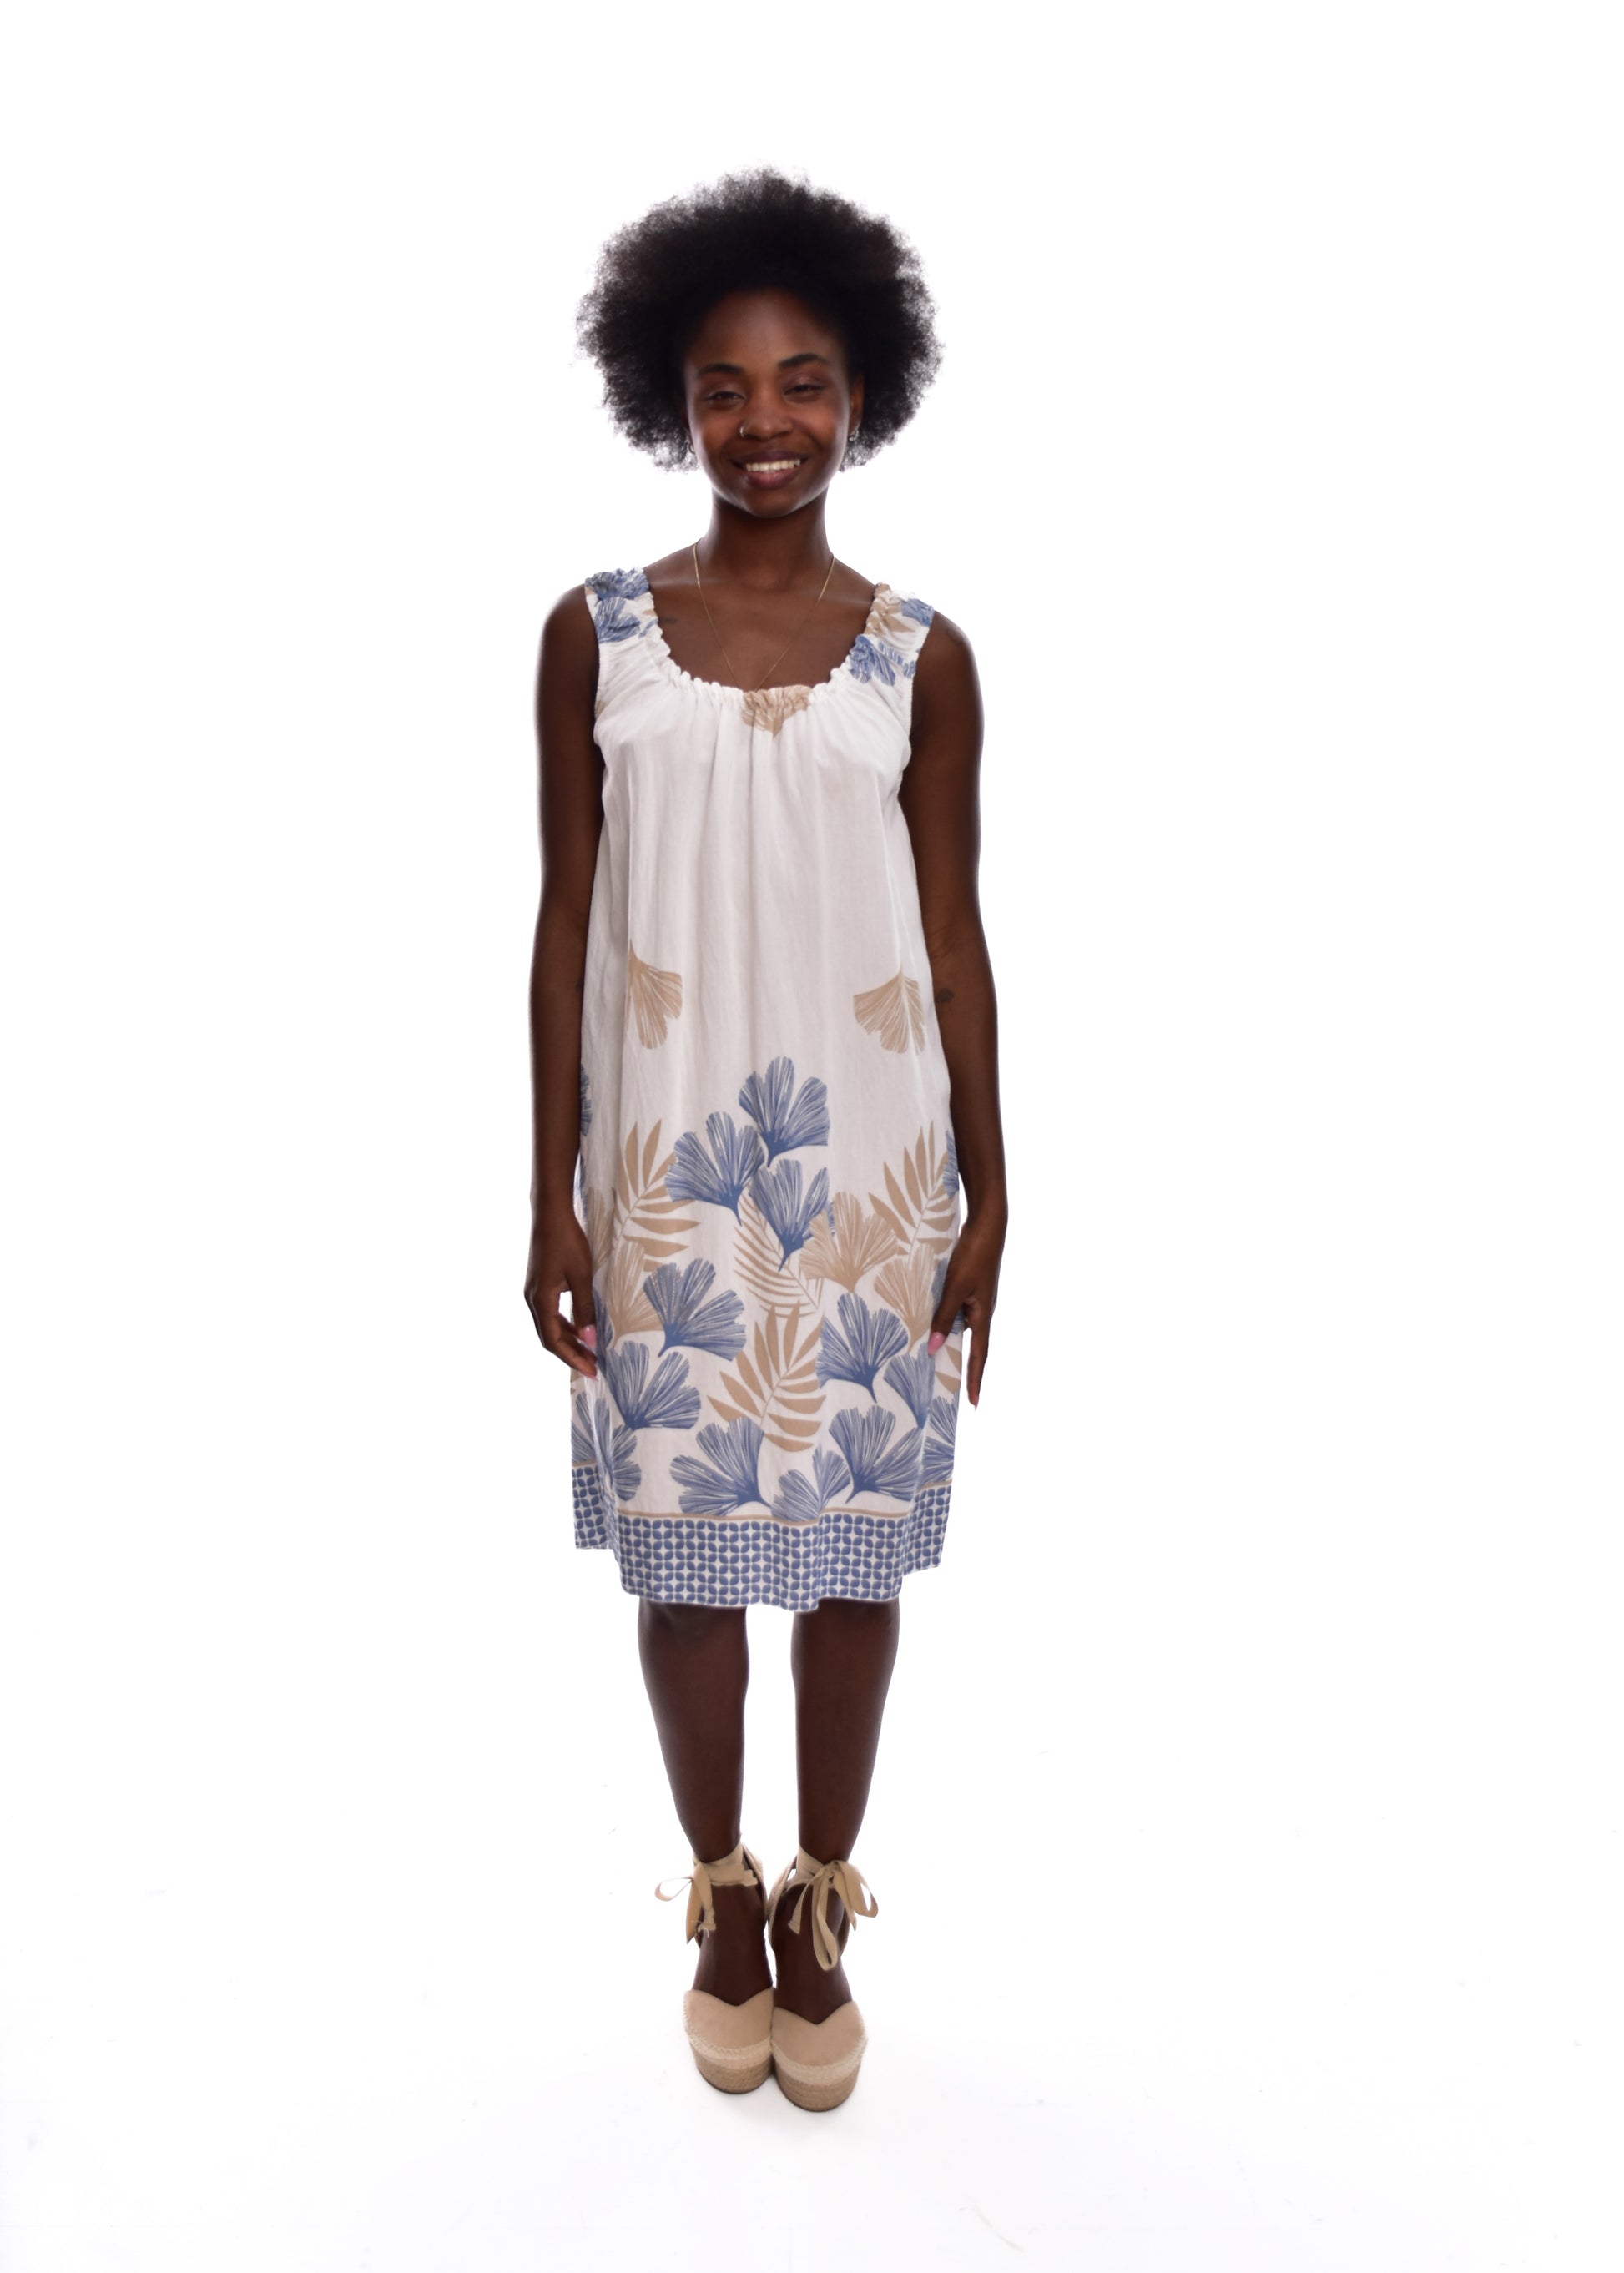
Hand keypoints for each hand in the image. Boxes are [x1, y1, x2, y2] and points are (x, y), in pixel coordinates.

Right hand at [523, 1209, 598, 1376]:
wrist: (550, 1215)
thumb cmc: (567, 1241)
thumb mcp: (582, 1276)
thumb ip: (585, 1309)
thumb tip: (590, 1340)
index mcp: (540, 1301)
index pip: (554, 1341)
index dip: (573, 1358)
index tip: (592, 1371)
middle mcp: (532, 1301)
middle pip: (549, 1338)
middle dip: (571, 1354)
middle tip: (593, 1367)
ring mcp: (533, 1293)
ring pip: (548, 1327)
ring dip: (568, 1341)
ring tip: (589, 1352)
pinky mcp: (538, 1286)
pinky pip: (549, 1314)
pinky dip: (564, 1326)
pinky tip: (580, 1328)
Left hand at [926, 1206, 1004, 1406]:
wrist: (988, 1225)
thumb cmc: (973, 1256)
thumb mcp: (955, 1287)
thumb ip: (944, 1316)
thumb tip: (935, 1348)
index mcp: (983, 1316)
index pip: (979, 1356)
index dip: (975, 1379)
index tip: (973, 1402)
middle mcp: (983, 1312)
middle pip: (974, 1347)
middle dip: (966, 1369)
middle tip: (956, 1390)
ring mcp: (979, 1300)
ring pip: (965, 1329)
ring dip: (955, 1344)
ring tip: (940, 1362)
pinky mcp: (973, 1287)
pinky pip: (961, 1313)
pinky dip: (950, 1323)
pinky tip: (936, 1324)